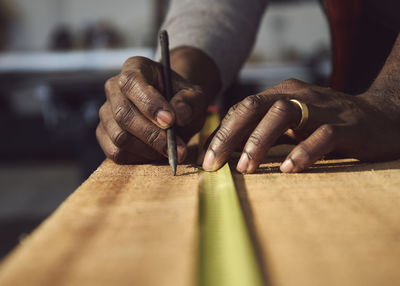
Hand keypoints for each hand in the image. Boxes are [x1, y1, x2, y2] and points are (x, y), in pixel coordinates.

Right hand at [96, 56, 208, 163]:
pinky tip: (156, 154)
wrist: (173, 112)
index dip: (149, 103)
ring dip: (148, 149)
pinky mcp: (104, 134)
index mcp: (135, 68)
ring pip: (119, 136)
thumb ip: (190, 102)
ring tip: (170, 150)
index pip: (132, 83)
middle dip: (152, 134)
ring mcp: (106, 112)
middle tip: (177, 147)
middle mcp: (114, 88)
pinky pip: (116, 152)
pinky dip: (138, 158)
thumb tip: (179, 115)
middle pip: (124, 114)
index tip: (170, 121)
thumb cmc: (182, 100)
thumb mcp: (194, 96)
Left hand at [202, 78, 399, 172]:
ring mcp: (323, 107)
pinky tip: (288, 169)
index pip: (242, 108)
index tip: (205, 159)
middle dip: (229, 135)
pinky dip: (303, 151)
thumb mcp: (292, 125)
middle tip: (214, 164)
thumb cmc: (327, 124)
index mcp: (282, 93)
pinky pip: (322, 134)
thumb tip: (226, 152)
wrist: (382, 117)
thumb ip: (264, 133)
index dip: (220, 133)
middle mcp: (298, 95)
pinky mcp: (347, 125)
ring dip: (260, 141)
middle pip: (254, 106)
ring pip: (283, 114)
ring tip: (246, 168)